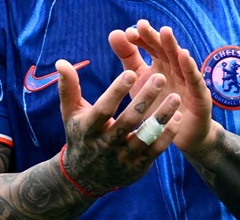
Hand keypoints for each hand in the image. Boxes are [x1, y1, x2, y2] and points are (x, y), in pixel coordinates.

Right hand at [55, 59, 181, 195]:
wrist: (84, 177)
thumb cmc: (80, 135)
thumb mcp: (70, 113)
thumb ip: (68, 87)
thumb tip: (61, 62)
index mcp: (89, 129)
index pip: (103, 110)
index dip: (116, 92)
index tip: (131, 72)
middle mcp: (106, 145)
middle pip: (127, 121)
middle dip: (144, 99)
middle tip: (160, 77)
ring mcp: (123, 157)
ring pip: (145, 137)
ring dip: (161, 117)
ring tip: (175, 97)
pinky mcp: (137, 167)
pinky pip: (155, 150)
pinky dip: (167, 134)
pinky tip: (178, 116)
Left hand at [108, 20, 218, 155]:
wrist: (180, 135)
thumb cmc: (158, 105)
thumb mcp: (139, 81)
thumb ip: (129, 58)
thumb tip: (115, 32)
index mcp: (161, 64)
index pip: (150, 47)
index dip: (141, 40)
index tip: (128, 33)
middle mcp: (175, 69)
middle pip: (165, 50)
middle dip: (154, 37)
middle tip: (142, 25)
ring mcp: (189, 81)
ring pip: (180, 61)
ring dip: (173, 46)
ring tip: (165, 32)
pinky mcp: (200, 96)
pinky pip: (195, 81)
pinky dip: (190, 68)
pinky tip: (185, 56)